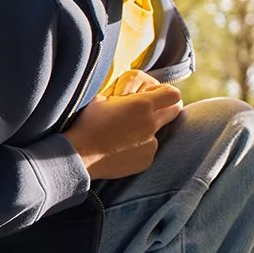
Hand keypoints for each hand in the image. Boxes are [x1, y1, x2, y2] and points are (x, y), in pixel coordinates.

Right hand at [64, 76, 182, 179]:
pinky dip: (140, 148)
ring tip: (126, 134)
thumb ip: (122, 94)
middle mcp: (151, 124)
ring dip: (148, 130)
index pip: (173, 94)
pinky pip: (149, 149)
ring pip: (159, 132)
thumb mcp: (101, 98)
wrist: (79, 154)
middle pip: (174, 111)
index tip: (156, 95)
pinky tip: (122, 149)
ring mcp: (151, 144)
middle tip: (148, 111)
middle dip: (165, 108)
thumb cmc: (86, 123)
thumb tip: (127, 92)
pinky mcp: (146, 160)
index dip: (166, 93)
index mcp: (142, 104)